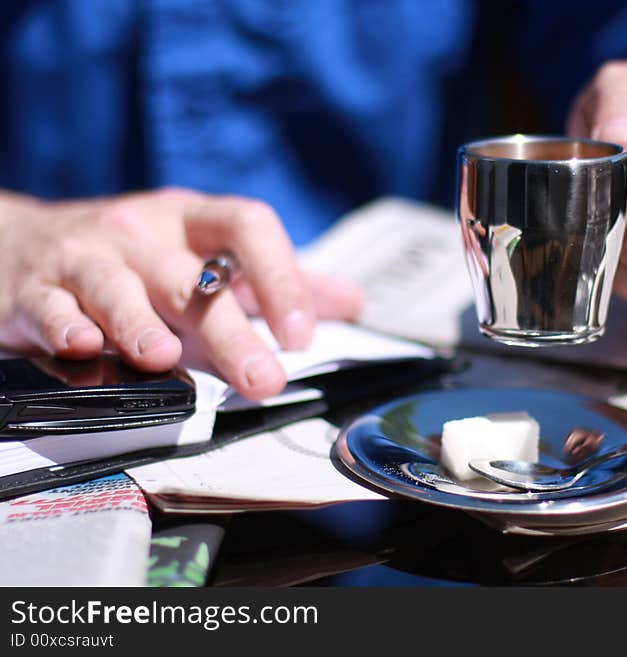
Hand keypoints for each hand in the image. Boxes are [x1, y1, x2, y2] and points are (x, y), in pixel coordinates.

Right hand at [0, 188, 363, 398]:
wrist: (24, 244)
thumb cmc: (136, 258)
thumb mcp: (206, 253)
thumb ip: (274, 281)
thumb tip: (351, 302)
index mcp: (192, 220)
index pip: (247, 226)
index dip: (281, 275)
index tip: (302, 333)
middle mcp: (141, 232)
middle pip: (191, 279)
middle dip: (230, 331)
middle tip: (264, 379)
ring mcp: (86, 257)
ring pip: (115, 287)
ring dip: (139, 323)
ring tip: (164, 358)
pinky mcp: (36, 290)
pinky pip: (51, 307)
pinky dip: (66, 326)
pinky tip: (83, 346)